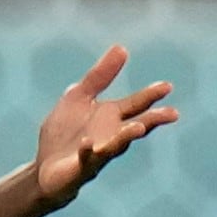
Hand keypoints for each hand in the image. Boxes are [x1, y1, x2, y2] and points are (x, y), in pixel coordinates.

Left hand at [32, 47, 177, 207]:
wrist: (44, 169)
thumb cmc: (64, 133)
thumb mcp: (79, 96)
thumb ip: (99, 76)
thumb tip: (122, 47)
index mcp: (111, 118)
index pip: (136, 105)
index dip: (151, 95)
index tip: (167, 86)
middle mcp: (110, 136)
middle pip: (135, 126)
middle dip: (152, 120)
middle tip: (172, 114)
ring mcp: (97, 154)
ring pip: (115, 146)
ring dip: (125, 137)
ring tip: (139, 128)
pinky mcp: (79, 168)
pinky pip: (85, 160)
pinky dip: (87, 152)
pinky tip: (87, 143)